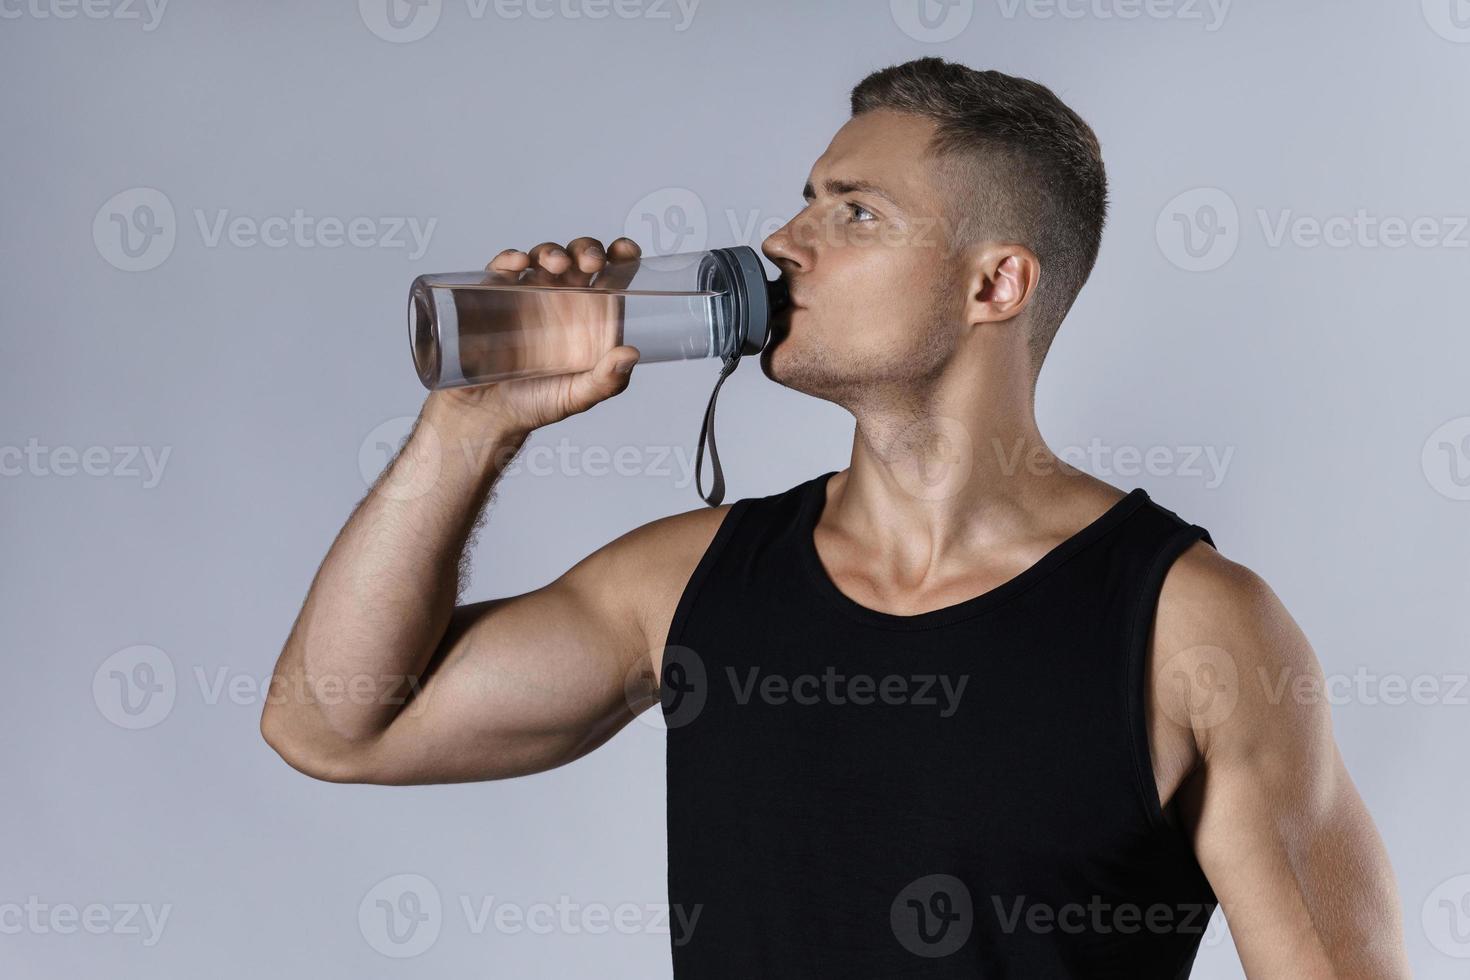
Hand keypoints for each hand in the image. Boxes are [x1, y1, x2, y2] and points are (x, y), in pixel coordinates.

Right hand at [428, 237, 642, 433]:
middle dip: (587, 249)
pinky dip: (509, 258)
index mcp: (591, 314)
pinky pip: (500, 268)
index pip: (611, 274)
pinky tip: (518, 263)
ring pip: (543, 256)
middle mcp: (562, 297)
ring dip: (552, 251)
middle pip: (579, 257)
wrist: (488, 415)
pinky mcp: (493, 296)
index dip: (621, 255)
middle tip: (591, 262)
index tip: (626, 251)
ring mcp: (527, 293)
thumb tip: (630, 354)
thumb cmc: (538, 403)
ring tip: (557, 264)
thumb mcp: (578, 396)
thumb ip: (607, 381)